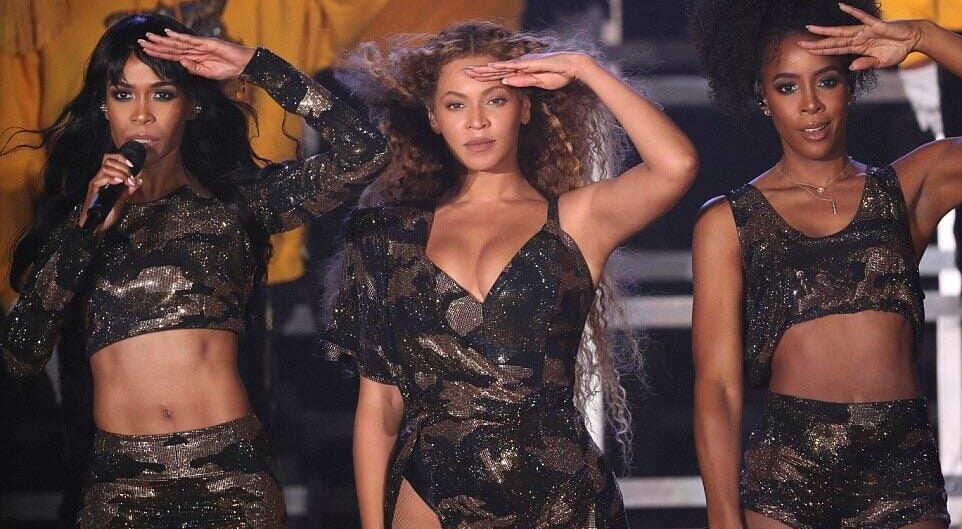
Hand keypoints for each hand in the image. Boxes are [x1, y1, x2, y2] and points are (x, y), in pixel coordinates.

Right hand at [78, 153, 141, 232]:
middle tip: (131, 177)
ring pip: (105, 168)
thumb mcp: (122, 201)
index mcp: (106, 179)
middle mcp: (99, 179)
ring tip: (128, 181)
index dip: (122, 159)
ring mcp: (95, 184)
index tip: (133, 165)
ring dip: (120, 172)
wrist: (96, 227)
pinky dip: (112, 178)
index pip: (111, 160)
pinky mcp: (92, 191)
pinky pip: (100, 179)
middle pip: (108, 160)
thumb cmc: (106, 215)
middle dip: (123, 166)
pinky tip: (120, 182)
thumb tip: (139, 180)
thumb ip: (129, 190)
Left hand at [139, 29, 255, 79]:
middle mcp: (193, 50)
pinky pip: (190, 40)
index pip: (172, 55)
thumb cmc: (228, 69)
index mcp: (193, 59)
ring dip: (162, 40)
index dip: (159, 53)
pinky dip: (179, 37)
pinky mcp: (206, 43)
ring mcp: (199, 46)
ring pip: (177, 43)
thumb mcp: (208, 74)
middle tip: (140, 41)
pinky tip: (168, 34)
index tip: (146, 51)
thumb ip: (195, 69)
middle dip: (156, 45)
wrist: (243, 65)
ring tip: (149, 37)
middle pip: (171, 47)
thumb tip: (182, 63)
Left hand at [464, 52, 590, 89]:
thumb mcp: (539, 83)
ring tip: (473, 71)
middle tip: (464, 72)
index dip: (485, 76)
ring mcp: (526, 63)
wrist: (574, 66)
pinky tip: (493, 69)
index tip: (471, 78)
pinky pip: (516, 66)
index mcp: (521, 70)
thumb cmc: (559, 74)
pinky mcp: (533, 63)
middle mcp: (520, 64)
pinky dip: (504, 68)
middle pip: (496, 69)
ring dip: (487, 69)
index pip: (499, 74)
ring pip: (502, 66)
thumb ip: (524, 82)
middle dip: (480, 71)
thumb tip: (507, 83)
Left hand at [799, 3, 922, 69]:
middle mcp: (858, 38)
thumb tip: (851, 67)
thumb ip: (866, 64)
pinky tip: (841, 6)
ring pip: (841, 31)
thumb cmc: (897, 50)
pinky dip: (852, 12)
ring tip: (810, 28)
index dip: (821, 51)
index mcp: (858, 48)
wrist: (913, 39)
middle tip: (800, 43)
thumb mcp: (880, 63)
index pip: (835, 50)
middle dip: (817, 43)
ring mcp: (865, 31)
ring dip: (826, 30)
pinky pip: (862, 17)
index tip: (807, 52)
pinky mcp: (875, 25)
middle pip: (833, 41)